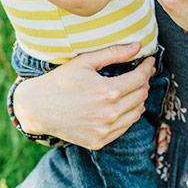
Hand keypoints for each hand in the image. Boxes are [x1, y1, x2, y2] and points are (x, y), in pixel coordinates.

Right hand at [11, 41, 153, 147]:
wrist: (37, 109)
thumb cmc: (60, 81)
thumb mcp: (84, 62)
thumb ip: (113, 53)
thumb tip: (138, 46)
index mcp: (108, 92)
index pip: (140, 78)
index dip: (147, 68)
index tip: (149, 62)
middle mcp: (110, 114)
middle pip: (141, 95)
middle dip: (143, 82)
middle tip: (140, 74)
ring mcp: (105, 130)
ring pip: (136, 113)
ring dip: (137, 100)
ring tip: (131, 89)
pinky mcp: (100, 141)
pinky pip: (124, 127)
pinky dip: (127, 115)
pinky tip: (120, 106)